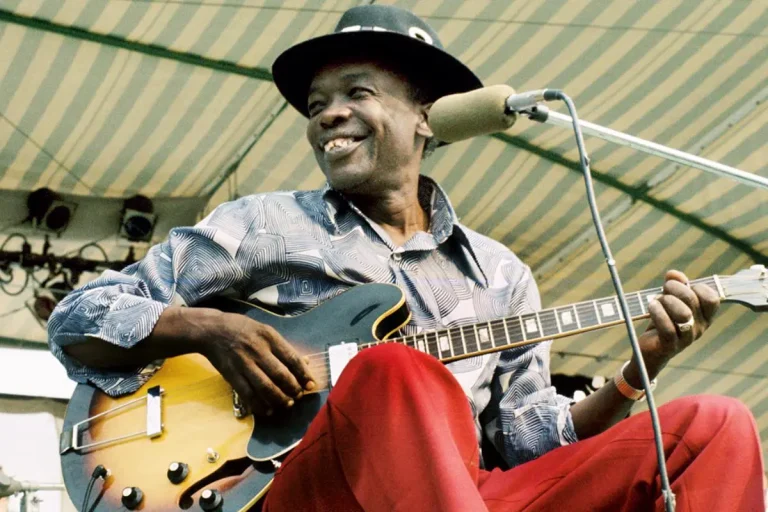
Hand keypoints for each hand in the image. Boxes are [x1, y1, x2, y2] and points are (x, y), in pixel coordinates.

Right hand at [197, 312, 314, 416]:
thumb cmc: (242, 328)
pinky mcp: (231, 375)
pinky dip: (259, 405)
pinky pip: (247, 393)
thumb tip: (304, 362)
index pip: (291, 358)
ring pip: (265, 386)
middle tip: (298, 396)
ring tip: (287, 404)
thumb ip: (283, 347)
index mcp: (269, 337)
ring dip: (278, 398)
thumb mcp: (265, 330)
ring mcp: (243, 363)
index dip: (303, 374)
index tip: (311, 385)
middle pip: (280, 374)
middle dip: (292, 388)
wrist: (212, 330)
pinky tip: (267, 410)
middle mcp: (257, 350)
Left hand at [633, 269, 719, 378]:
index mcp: (704, 316)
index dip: (696, 287)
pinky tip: (651, 307)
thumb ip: (674, 285)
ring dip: (666, 301)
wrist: (649, 350)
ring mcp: (686, 338)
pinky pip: (668, 328)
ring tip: (655, 301)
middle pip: (692, 300)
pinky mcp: (670, 346)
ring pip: (683, 314)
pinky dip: (658, 313)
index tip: (683, 286)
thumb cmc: (662, 321)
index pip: (712, 298)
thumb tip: (674, 274)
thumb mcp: (669, 300)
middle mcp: (699, 328)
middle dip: (674, 289)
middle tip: (664, 290)